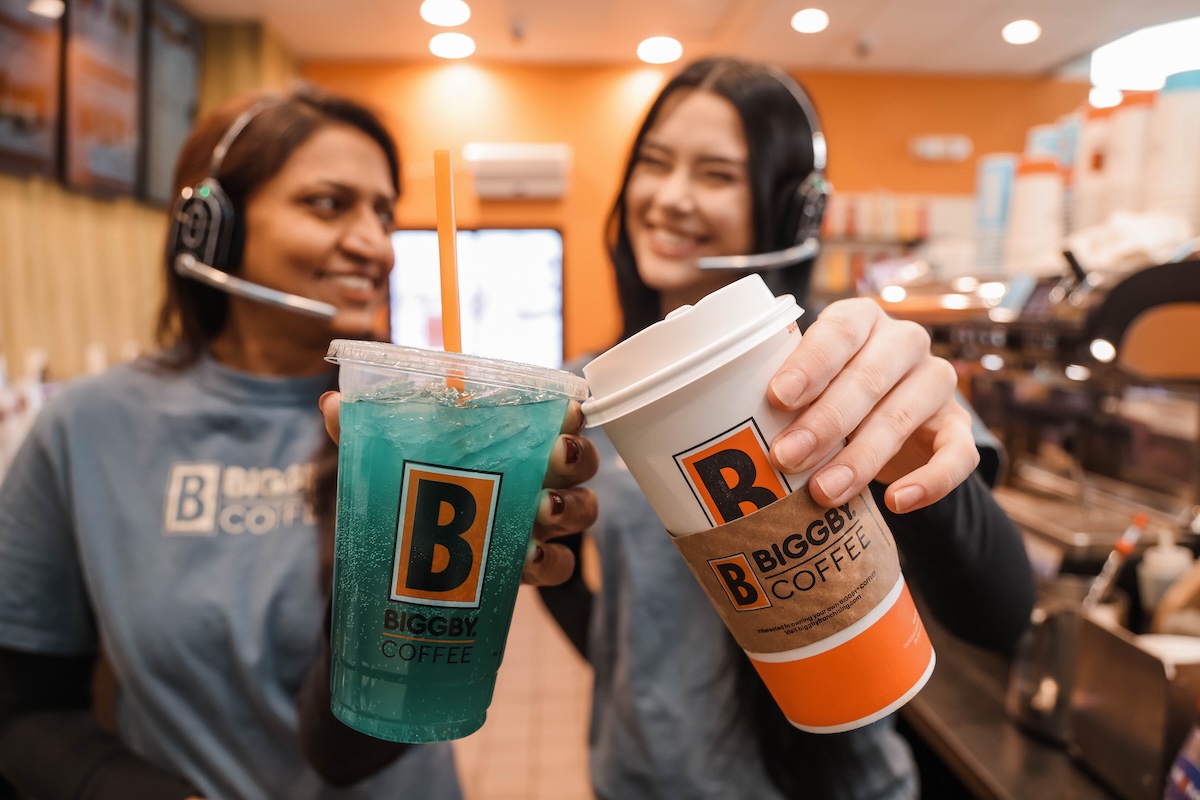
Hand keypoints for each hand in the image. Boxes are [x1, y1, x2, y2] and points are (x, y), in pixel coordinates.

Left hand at [318, 393, 596, 586]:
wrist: (402, 561)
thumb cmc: (408, 489)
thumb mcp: (385, 456)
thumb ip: (364, 429)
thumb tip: (331, 404)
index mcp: (512, 441)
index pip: (556, 419)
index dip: (570, 415)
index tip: (565, 412)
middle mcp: (535, 478)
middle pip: (579, 463)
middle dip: (577, 458)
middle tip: (557, 456)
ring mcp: (536, 524)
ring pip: (582, 511)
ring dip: (572, 508)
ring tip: (545, 509)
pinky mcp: (528, 567)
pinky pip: (560, 566)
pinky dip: (551, 562)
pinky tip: (527, 558)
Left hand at [765, 298, 977, 513]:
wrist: (888, 426)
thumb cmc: (828, 395)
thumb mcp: (806, 384)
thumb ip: (782, 388)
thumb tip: (730, 415)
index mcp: (860, 319)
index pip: (839, 331)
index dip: (810, 363)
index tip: (778, 396)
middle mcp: (904, 342)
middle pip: (868, 378)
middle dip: (823, 422)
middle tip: (786, 456)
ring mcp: (936, 382)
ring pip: (901, 418)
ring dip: (860, 458)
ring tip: (823, 492)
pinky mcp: (958, 426)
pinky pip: (957, 454)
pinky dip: (930, 482)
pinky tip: (898, 502)